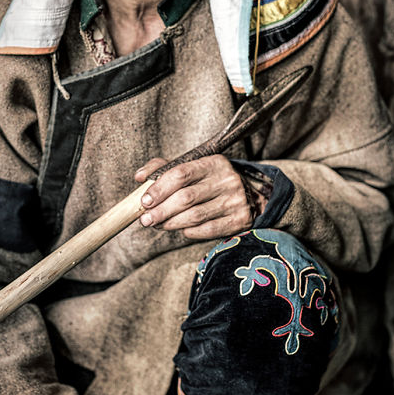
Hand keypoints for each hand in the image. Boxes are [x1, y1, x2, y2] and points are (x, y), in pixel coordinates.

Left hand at [135, 154, 252, 239]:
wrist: (254, 196)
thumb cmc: (213, 182)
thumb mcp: (195, 169)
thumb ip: (165, 168)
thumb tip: (139, 176)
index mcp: (214, 163)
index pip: (181, 174)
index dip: (159, 188)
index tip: (144, 201)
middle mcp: (227, 180)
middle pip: (186, 197)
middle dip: (161, 210)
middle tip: (145, 219)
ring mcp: (235, 201)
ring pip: (195, 216)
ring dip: (171, 223)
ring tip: (158, 225)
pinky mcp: (240, 220)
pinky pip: (207, 230)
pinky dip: (189, 232)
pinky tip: (181, 229)